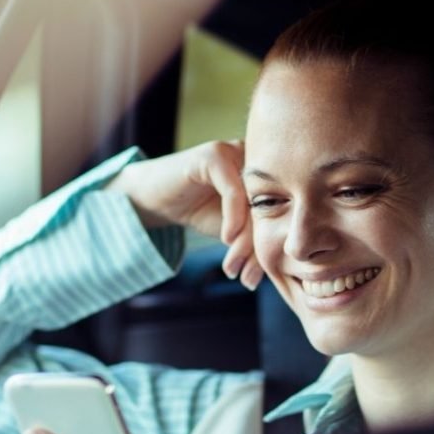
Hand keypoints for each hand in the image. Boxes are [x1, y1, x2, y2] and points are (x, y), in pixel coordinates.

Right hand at [107, 140, 261, 288]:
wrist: (154, 196)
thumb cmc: (198, 209)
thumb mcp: (232, 230)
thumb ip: (255, 239)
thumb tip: (279, 267)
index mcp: (267, 176)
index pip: (276, 217)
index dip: (265, 252)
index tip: (253, 280)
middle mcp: (255, 160)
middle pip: (266, 212)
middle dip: (255, 251)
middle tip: (246, 280)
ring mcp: (236, 152)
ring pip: (252, 204)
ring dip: (244, 242)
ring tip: (232, 268)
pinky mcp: (215, 154)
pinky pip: (234, 191)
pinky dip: (233, 219)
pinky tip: (226, 240)